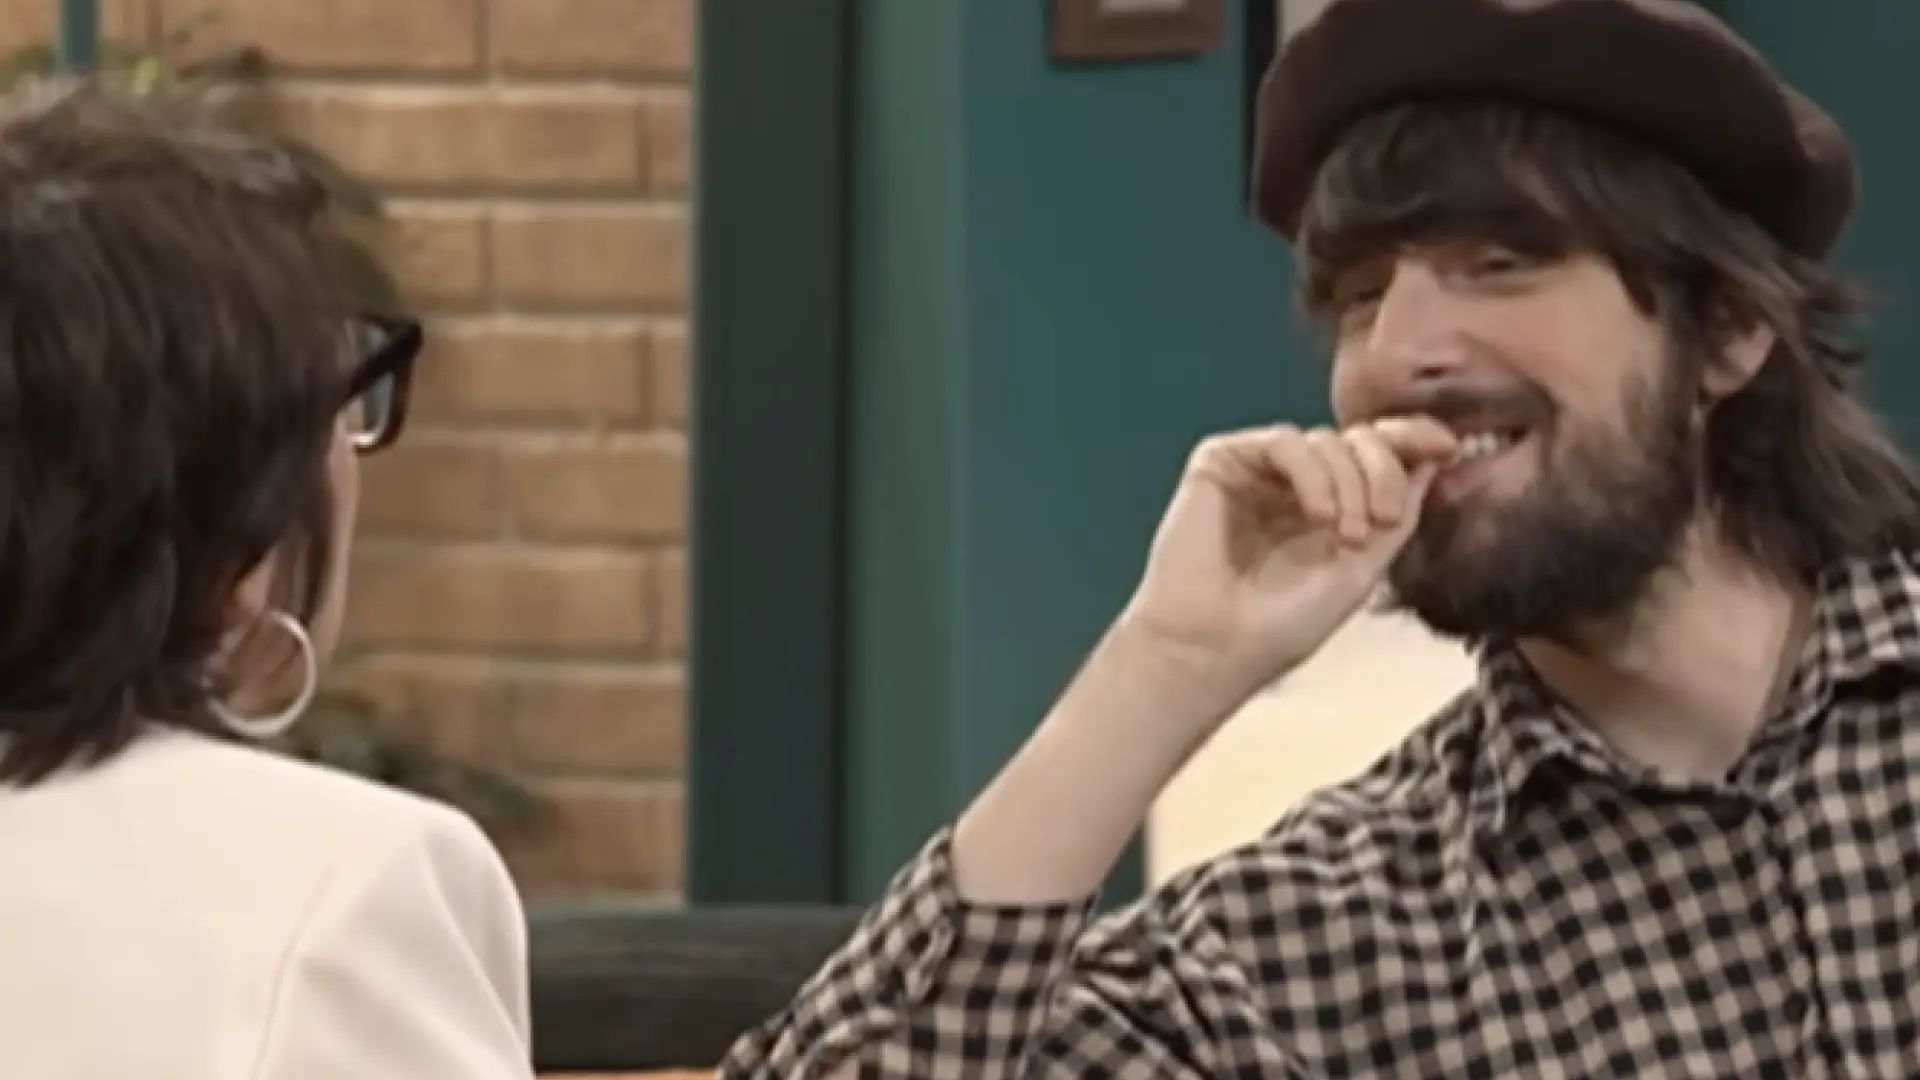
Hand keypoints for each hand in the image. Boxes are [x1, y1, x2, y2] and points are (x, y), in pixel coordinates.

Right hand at [1119, 417, 1459, 700]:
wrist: (1214, 648)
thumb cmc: (1280, 625)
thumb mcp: (1361, 571)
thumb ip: (1396, 517)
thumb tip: (1432, 461)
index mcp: (1328, 508)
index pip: (1375, 458)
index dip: (1411, 441)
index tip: (1447, 446)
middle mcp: (1294, 485)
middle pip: (1356, 440)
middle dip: (1384, 469)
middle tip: (1384, 517)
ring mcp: (1258, 473)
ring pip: (1325, 441)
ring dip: (1350, 483)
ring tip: (1344, 536)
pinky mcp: (1221, 463)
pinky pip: (1284, 442)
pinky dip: (1311, 472)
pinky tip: (1317, 515)